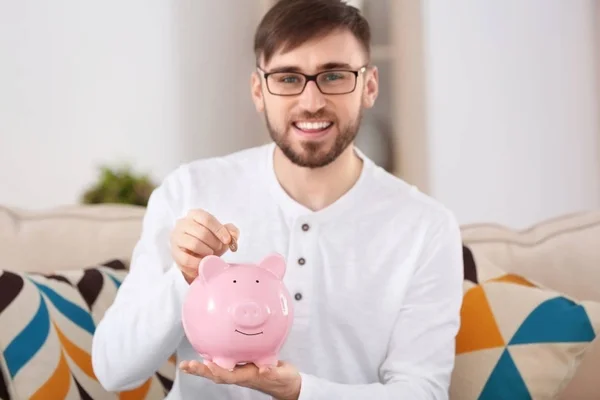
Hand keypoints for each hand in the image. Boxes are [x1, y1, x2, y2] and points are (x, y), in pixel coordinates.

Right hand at [170, 209, 238, 283]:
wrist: (197, 256)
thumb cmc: (209, 242)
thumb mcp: (222, 235)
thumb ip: (231, 231)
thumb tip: (233, 234)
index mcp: (195, 215)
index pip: (207, 219)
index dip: (219, 230)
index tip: (227, 240)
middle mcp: (182, 223)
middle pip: (202, 232)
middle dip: (214, 243)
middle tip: (218, 248)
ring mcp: (176, 238)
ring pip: (194, 244)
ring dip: (207, 252)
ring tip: (211, 255)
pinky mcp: (174, 253)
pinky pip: (187, 259)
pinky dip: (199, 263)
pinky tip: (204, 263)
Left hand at [179, 359, 300, 399]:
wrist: (287, 384)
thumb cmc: (285, 379)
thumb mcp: (282, 375)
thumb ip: (273, 372)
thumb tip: (264, 369)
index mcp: (249, 377)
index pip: (230, 376)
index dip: (218, 371)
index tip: (207, 364)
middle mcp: (241, 376)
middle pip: (217, 375)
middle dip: (201, 371)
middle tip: (186, 366)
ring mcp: (239, 372)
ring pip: (217, 371)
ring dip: (201, 369)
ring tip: (186, 365)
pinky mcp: (241, 367)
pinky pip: (222, 366)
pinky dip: (210, 362)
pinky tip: (203, 358)